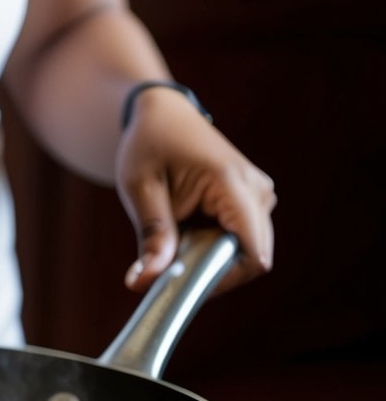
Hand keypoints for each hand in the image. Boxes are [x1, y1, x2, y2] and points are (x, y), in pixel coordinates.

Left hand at [116, 91, 275, 294]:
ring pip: (242, 254)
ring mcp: (259, 196)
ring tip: (173, 241)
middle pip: (250, 259)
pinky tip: (184, 234)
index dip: (221, 281)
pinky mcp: (251, 202)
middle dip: (209, 272)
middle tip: (168, 265)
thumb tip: (144, 282)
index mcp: (233, 184)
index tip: (182, 284)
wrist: (162, 115)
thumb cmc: (149, 144)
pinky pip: (238, 242)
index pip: (253, 255)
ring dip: (208, 259)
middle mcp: (258, 191)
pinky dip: (209, 249)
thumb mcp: (141, 190)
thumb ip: (151, 237)